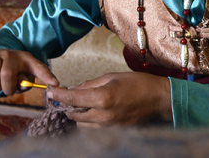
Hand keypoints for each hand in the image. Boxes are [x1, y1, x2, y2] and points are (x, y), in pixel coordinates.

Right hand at [0, 49, 58, 95]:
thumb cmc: (13, 69)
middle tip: (7, 90)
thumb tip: (33, 88)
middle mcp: (9, 54)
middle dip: (6, 87)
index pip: (38, 67)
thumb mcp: (25, 74)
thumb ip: (28, 83)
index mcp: (25, 58)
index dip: (47, 76)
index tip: (56, 84)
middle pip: (6, 73)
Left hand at [46, 72, 171, 126]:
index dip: (59, 96)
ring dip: (80, 116)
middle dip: (70, 106)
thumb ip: (90, 84)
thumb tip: (74, 89)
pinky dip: (91, 122)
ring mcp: (109, 127)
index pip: (72, 99)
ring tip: (87, 105)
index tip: (50, 94)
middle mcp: (103, 116)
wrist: (158, 99)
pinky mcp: (114, 133)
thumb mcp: (111, 76)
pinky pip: (94, 130)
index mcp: (102, 98)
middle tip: (70, 97)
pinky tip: (96, 112)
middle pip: (74, 115)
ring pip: (83, 126)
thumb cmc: (137, 84)